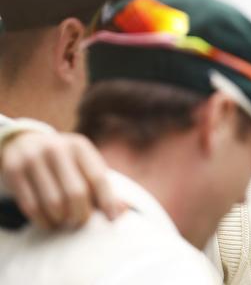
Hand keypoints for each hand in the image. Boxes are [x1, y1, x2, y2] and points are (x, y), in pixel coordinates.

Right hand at [1, 130, 123, 228]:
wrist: (24, 143)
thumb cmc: (64, 161)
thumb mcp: (83, 163)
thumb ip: (102, 185)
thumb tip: (122, 211)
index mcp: (80, 146)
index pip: (98, 178)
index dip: (107, 201)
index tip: (113, 219)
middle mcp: (57, 149)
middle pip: (76, 194)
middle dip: (81, 215)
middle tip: (80, 222)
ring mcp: (33, 158)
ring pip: (54, 204)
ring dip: (61, 220)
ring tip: (64, 221)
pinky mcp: (14, 170)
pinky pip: (32, 207)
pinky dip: (43, 221)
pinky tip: (49, 222)